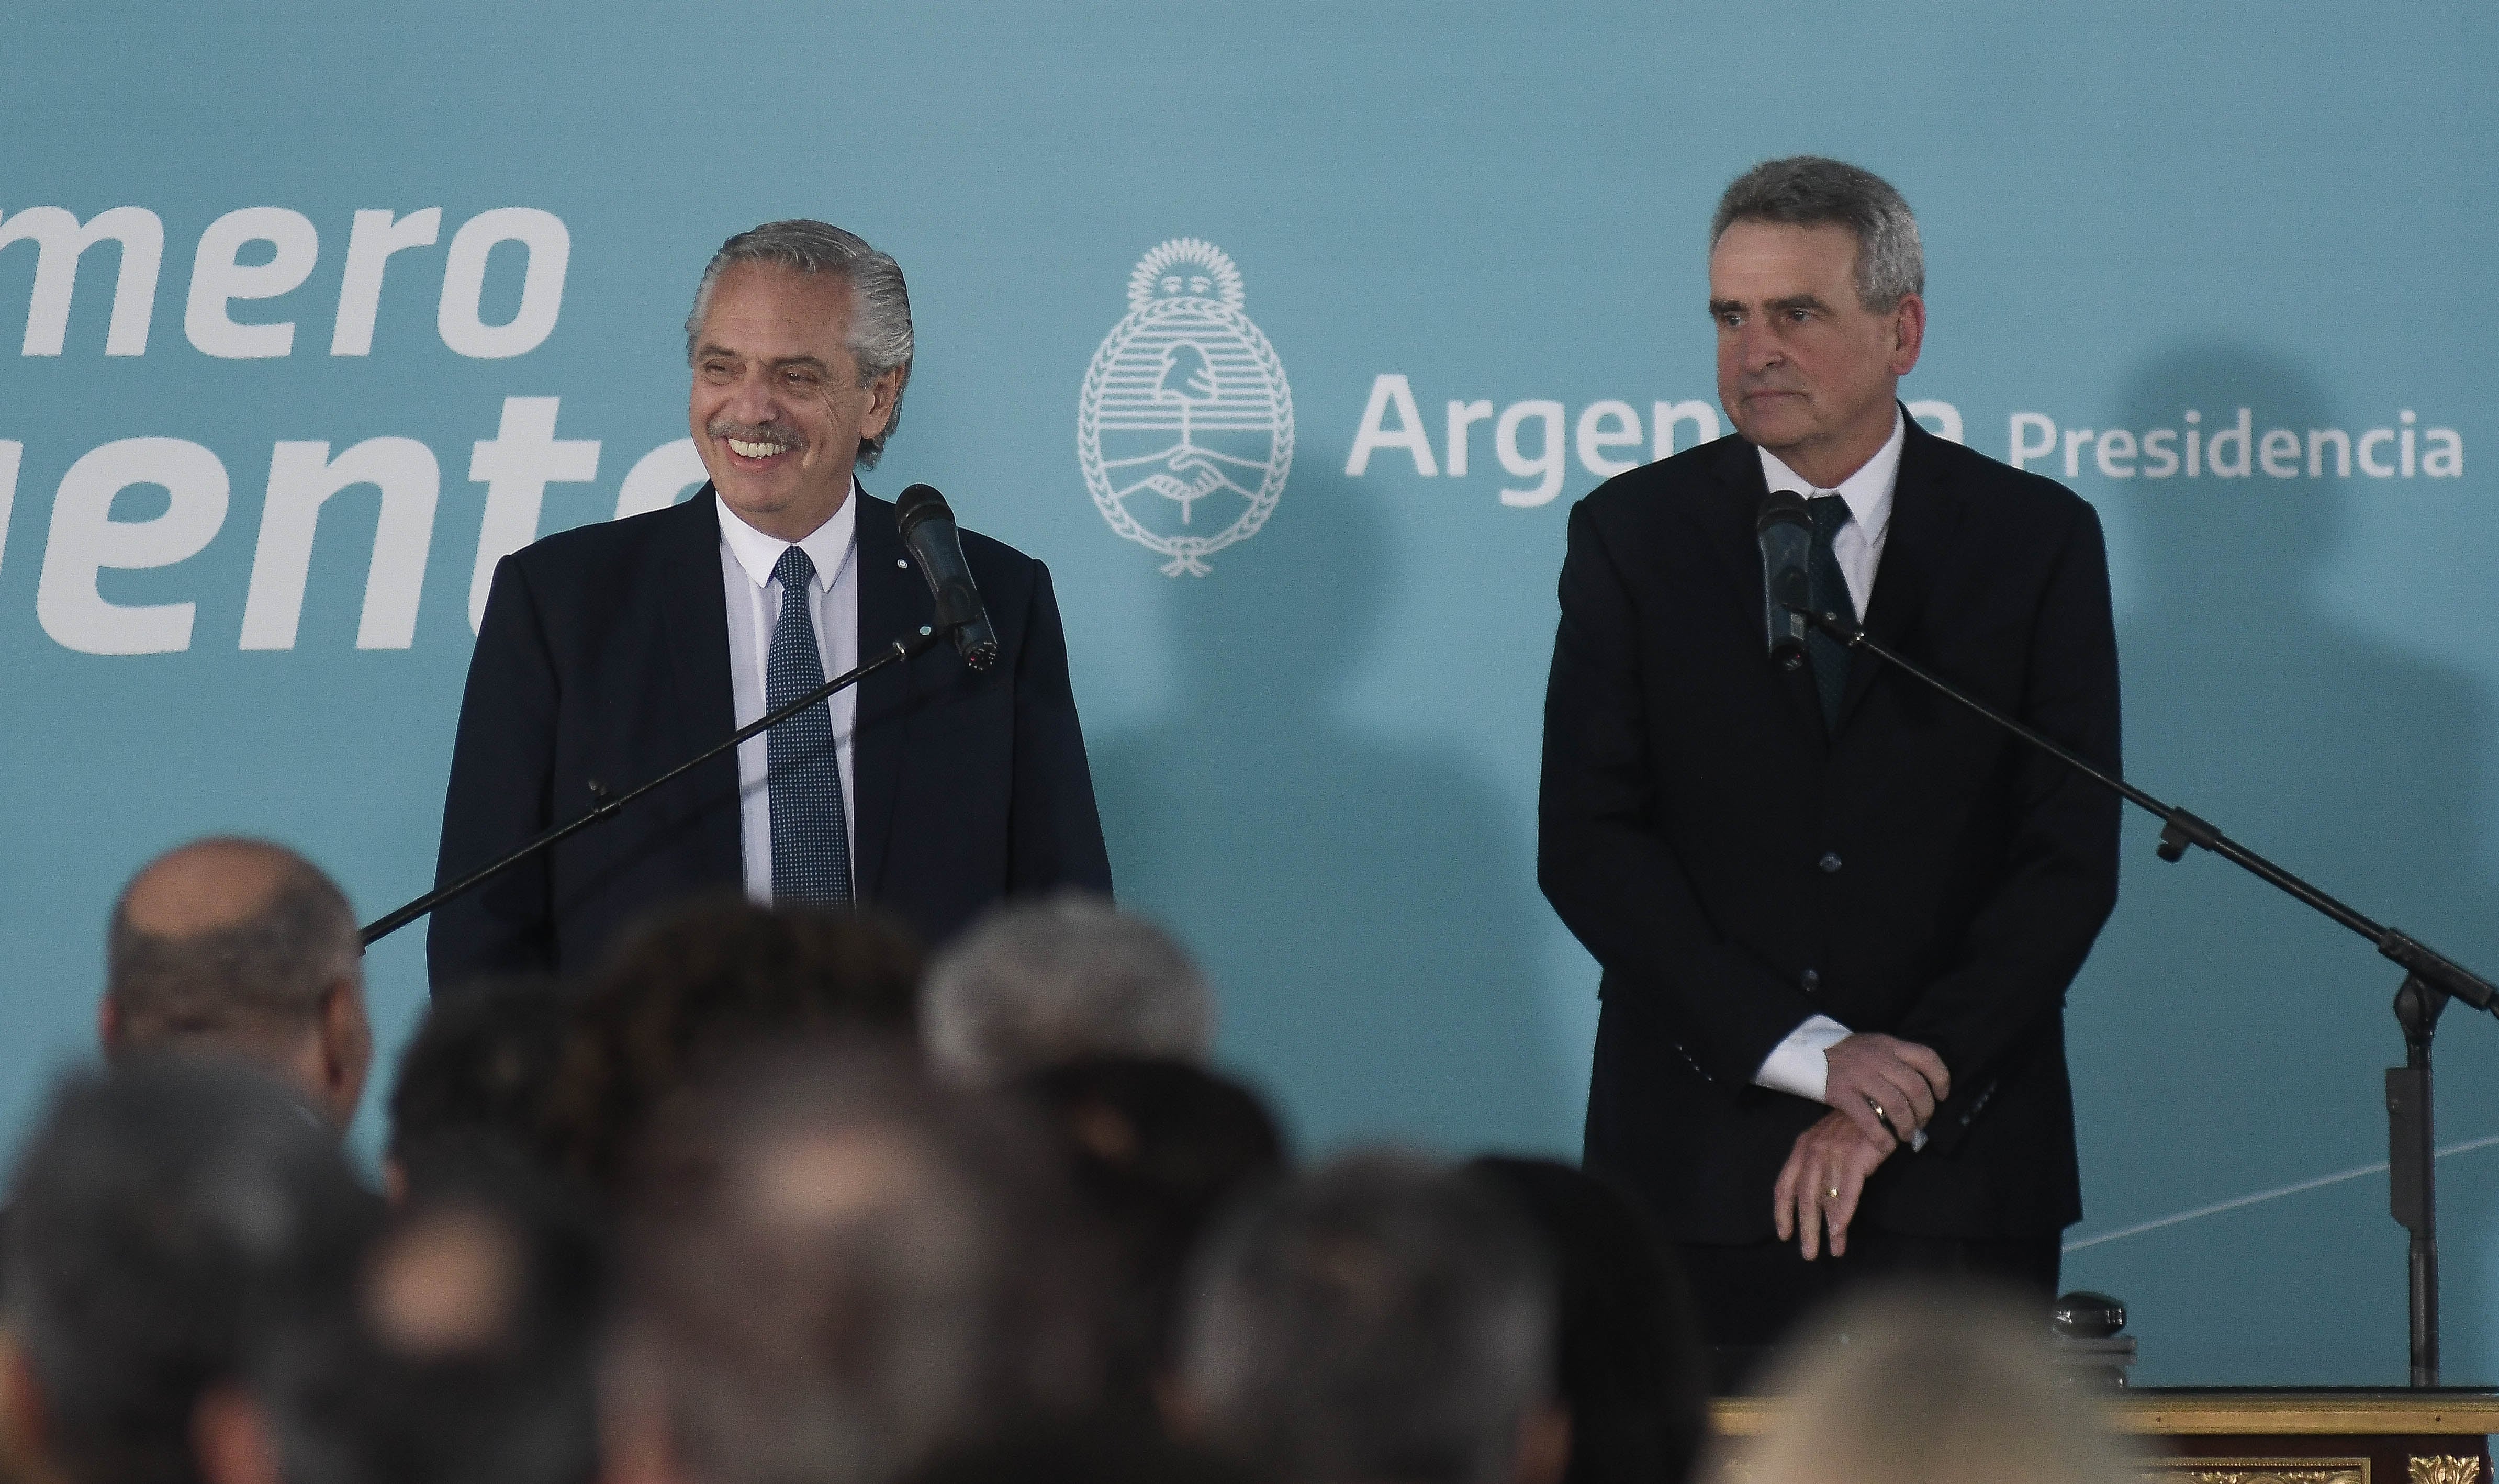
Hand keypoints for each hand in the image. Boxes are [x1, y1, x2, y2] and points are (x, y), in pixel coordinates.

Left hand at [1772, 1110, 1894, 1258]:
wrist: (1878, 1102)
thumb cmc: (1854, 1126)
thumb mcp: (1827, 1141)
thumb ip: (1817, 1166)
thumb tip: (1816, 1201)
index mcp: (1802, 1148)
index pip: (1784, 1186)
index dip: (1782, 1213)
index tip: (1783, 1235)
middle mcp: (1812, 1151)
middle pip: (1803, 1198)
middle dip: (1805, 1229)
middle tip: (1808, 1254)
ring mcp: (1832, 1154)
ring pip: (1824, 1199)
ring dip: (1827, 1229)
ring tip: (1832, 1251)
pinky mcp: (1854, 1157)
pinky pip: (1846, 1192)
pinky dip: (1843, 1214)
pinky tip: (1841, 1231)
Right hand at [1821, 1033, 1948, 1144]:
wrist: (1806, 1052)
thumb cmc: (1846, 1053)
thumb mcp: (1874, 1045)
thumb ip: (1895, 1058)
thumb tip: (1922, 1085)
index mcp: (1889, 1045)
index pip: (1927, 1058)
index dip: (1941, 1079)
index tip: (1942, 1096)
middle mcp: (1878, 1058)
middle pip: (1915, 1087)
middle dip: (1925, 1111)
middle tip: (1922, 1123)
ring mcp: (1859, 1075)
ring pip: (1897, 1105)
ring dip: (1907, 1125)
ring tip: (1906, 1135)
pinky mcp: (1842, 1093)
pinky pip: (1869, 1119)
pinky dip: (1882, 1136)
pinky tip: (1887, 1144)